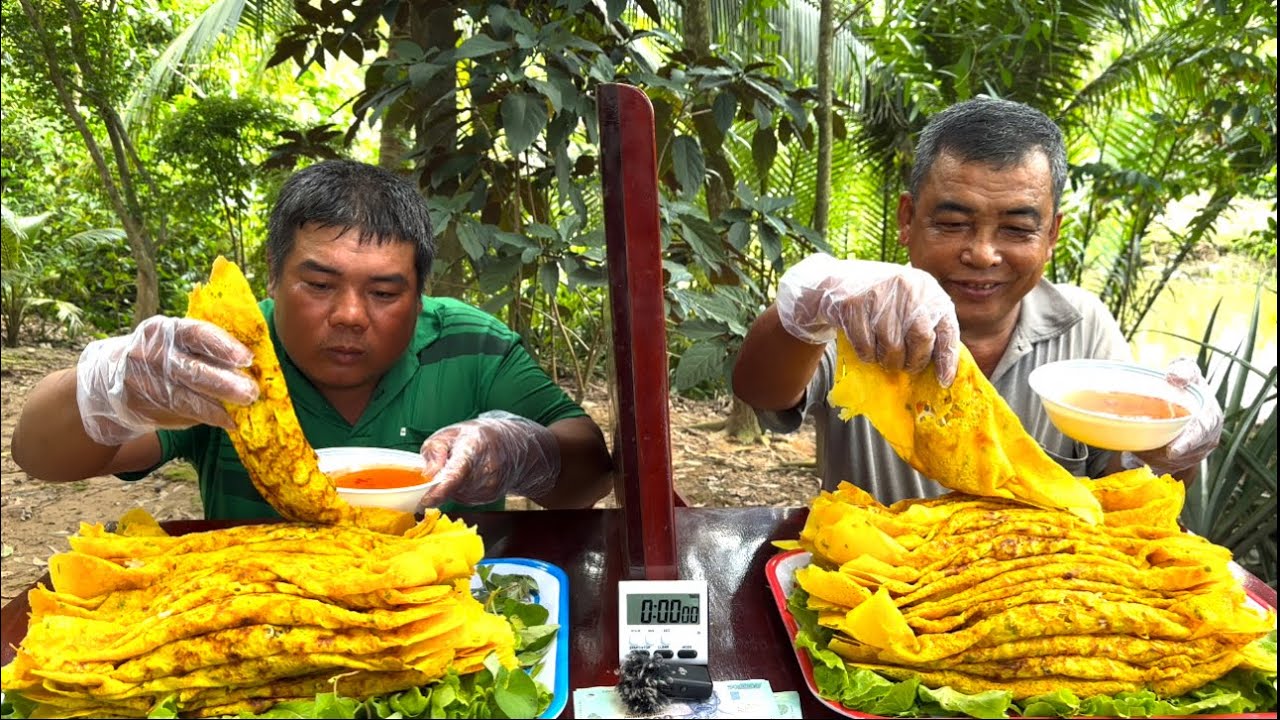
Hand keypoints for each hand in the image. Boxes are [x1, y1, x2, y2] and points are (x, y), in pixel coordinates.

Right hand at [76, 316, 258, 444]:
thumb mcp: (172, 341)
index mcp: (162, 331)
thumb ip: (203, 348)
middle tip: (251, 392)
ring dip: (217, 407)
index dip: (224, 346)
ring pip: (185, 398)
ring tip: (241, 410)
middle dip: (225, 383)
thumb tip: (248, 364)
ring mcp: (142, 383)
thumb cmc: (158, 356)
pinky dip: (205, 419)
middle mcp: (149, 355)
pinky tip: (226, 421)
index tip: (248, 359)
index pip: (196, 334)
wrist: (107, 380)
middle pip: (192, 371)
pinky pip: (178, 414)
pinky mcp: (141, 407)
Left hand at [417, 410, 559, 506]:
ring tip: (462, 467)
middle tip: (445, 466)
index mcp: (475, 449)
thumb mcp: (451, 433)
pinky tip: (469, 476)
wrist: (514, 445)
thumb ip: (434, 449)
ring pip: (457, 495)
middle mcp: (486, 471)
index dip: (439, 489)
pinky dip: (460, 491)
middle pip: (453, 487)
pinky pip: (465, 499)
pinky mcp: (491, 497)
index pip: (456, 474)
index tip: (425, 500)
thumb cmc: (479, 437)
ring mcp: (491, 487)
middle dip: (440, 483)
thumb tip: (427, 473)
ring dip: (451, 487)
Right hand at [775, 253, 960, 385]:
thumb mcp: (909, 304)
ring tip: (884, 357)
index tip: (944, 381)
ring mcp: (879, 293)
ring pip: (892, 345)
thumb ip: (926, 326)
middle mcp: (907, 286)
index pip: (946, 328)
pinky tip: (867, 348)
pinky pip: (866, 346)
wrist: (838, 283)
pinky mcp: (854, 304)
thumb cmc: (881, 302)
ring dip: (889, 360)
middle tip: (907, 368)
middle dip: (914, 361)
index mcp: (928, 288)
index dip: (947, 358)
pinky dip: (867, 355)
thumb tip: (944, 368)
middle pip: (921, 338)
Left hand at [1125, 357, 1223, 475]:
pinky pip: (1166, 468)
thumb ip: (1183, 370)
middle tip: (1143, 454)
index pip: (1202, 432)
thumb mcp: (1186, 370)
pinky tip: (1136, 455)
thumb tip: (1174, 377)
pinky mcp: (1182, 461)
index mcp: (1210, 417)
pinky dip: (1151, 463)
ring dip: (1155, 460)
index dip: (1188, 442)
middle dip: (1165, 456)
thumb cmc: (1183, 384)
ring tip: (1136, 450)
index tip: (1172, 450)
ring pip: (1174, 463)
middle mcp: (1207, 439)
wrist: (1182, 400)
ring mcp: (1196, 453)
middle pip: (1187, 453)